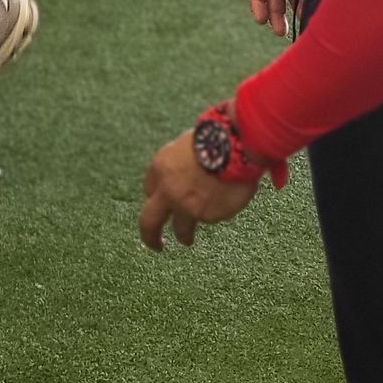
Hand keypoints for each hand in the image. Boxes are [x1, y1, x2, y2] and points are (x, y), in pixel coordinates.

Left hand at [139, 130, 260, 252]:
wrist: (234, 145)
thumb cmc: (214, 138)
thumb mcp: (186, 145)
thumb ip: (179, 166)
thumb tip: (183, 178)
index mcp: (160, 167)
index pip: (150, 189)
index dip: (157, 198)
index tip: (161, 206)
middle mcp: (167, 191)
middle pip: (149, 223)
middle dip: (150, 237)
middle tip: (156, 245)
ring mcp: (186, 206)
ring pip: (181, 229)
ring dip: (184, 236)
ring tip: (187, 240)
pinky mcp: (207, 216)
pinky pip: (210, 217)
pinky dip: (216, 212)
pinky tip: (226, 199)